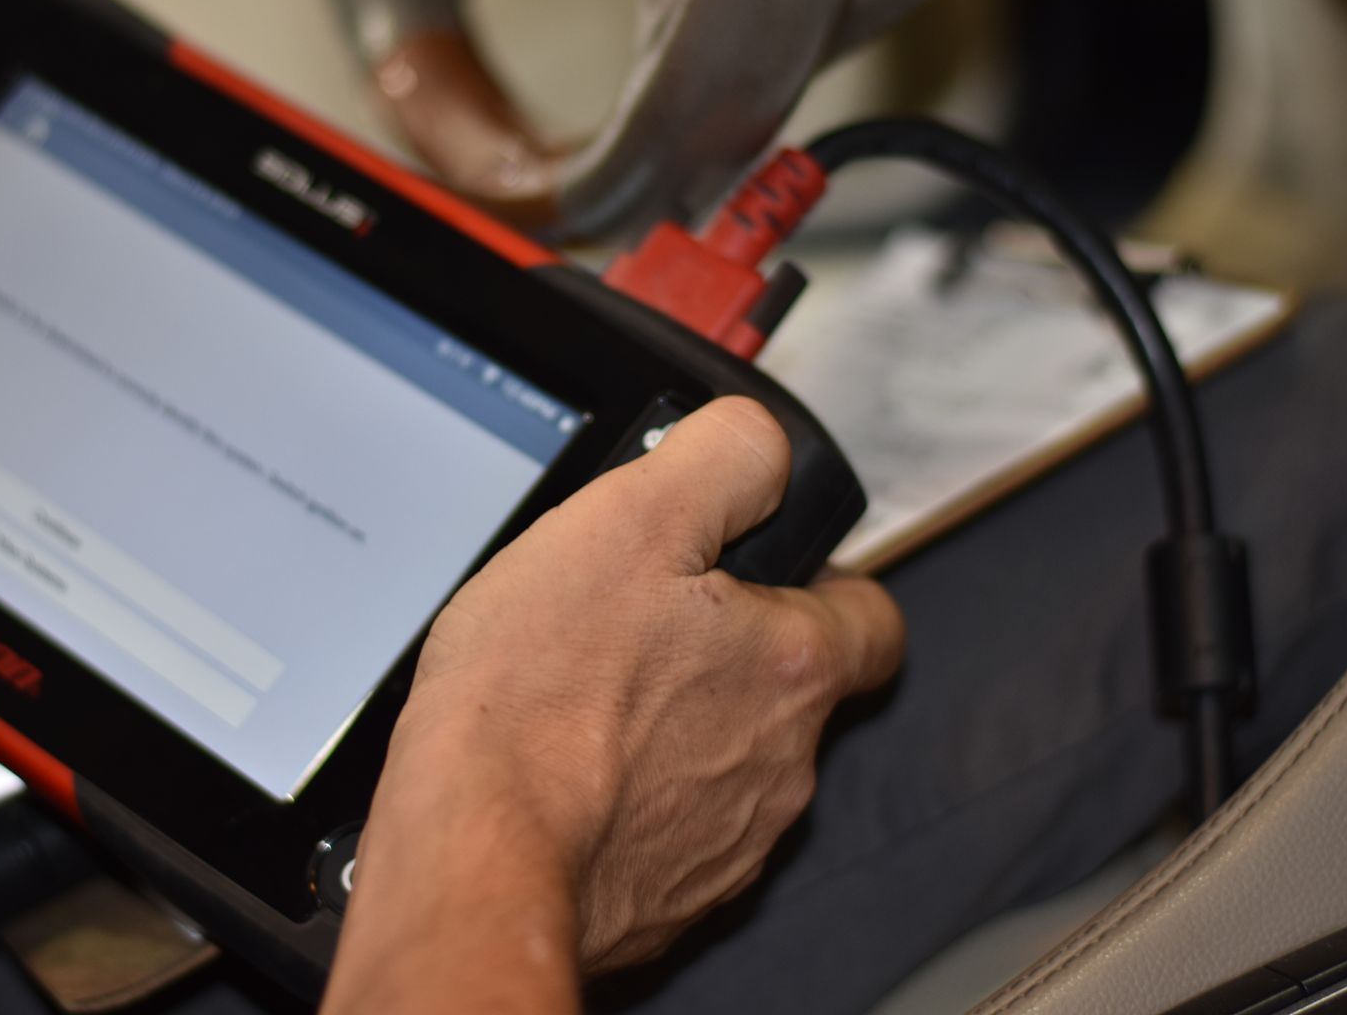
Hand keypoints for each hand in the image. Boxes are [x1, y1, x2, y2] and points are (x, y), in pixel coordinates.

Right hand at [323, 397, 905, 1012]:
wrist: (473, 856)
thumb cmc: (542, 696)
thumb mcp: (633, 515)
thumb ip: (724, 458)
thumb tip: (763, 444)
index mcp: (792, 668)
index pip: (873, 619)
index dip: (826, 584)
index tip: (766, 571)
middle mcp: (782, 767)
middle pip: (787, 692)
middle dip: (725, 654)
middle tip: (637, 624)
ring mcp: (727, 847)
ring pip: (725, 763)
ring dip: (673, 729)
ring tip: (582, 696)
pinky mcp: (665, 902)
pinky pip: (665, 834)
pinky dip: (626, 800)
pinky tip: (560, 768)